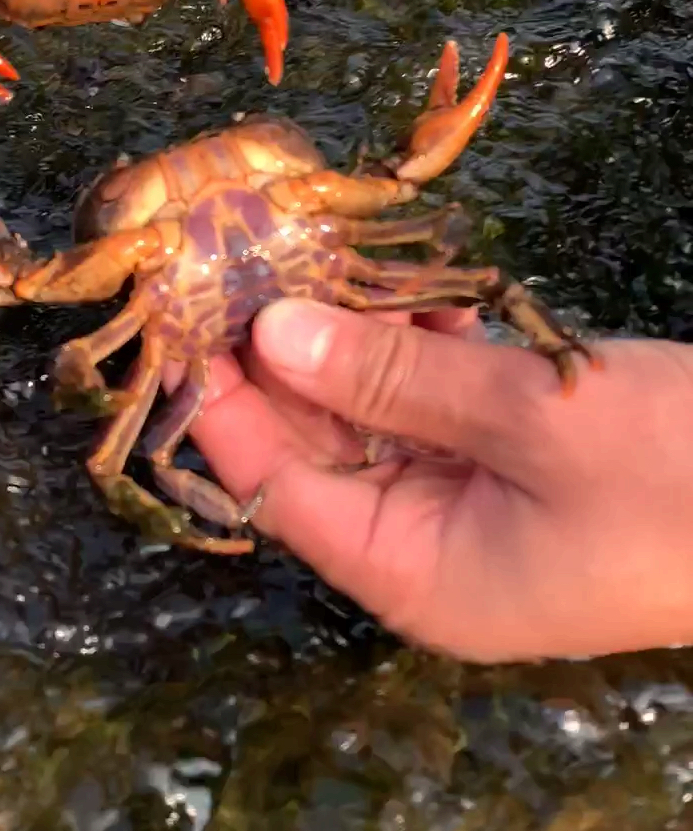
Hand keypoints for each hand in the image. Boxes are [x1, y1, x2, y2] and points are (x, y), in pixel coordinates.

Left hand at [188, 301, 692, 661]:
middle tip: (252, 256)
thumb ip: (393, 378)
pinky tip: (425, 296)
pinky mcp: (532, 474)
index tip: (188, 313)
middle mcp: (435, 557)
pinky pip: (449, 415)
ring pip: (385, 424)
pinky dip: (431, 357)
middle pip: (323, 455)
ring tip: (326, 254)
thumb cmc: (681, 478)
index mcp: (417, 577)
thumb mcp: (531, 419)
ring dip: (362, 345)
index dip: (227, 403)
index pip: (277, 491)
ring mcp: (485, 516)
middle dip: (290, 360)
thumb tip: (275, 333)